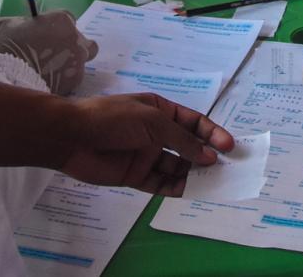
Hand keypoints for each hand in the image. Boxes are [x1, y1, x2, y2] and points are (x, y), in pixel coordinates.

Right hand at [0, 10, 98, 95]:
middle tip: (55, 55)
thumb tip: (37, 27)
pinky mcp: (76, 78)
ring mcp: (78, 58)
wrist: (8, 74)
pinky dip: (66, 78)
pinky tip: (51, 80)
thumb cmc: (8, 47)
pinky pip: (75, 76)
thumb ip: (36, 25)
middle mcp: (75, 37)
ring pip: (81, 59)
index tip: (52, 36)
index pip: (70, 19)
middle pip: (81, 39)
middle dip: (71, 46)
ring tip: (51, 71)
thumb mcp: (18, 25)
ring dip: (70, 63)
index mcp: (62, 19)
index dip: (60, 29)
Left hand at [58, 93, 234, 195]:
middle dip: (206, 155)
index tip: (229, 146)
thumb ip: (182, 140)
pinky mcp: (135, 176)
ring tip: (212, 182)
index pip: (193, 123)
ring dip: (193, 173)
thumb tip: (209, 155)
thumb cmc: (114, 119)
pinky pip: (160, 183)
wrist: (72, 137)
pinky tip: (189, 191)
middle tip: (227, 168)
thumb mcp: (153, 122)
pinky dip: (175, 188)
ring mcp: (146, 155)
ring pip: (177, 166)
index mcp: (161, 111)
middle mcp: (156, 133)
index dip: (212, 133)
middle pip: (188, 146)